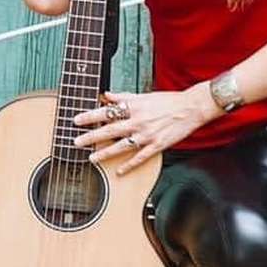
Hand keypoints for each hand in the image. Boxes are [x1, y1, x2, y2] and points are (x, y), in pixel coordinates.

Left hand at [72, 86, 219, 174]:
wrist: (190, 108)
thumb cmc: (168, 101)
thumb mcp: (144, 95)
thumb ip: (124, 97)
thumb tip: (106, 95)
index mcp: (135, 106)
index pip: (107, 111)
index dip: (90, 116)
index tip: (76, 120)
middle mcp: (139, 121)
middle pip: (110, 130)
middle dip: (91, 136)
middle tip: (76, 142)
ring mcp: (148, 134)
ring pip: (122, 146)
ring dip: (105, 153)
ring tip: (91, 158)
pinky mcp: (157, 145)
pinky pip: (140, 158)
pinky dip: (128, 165)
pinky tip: (118, 171)